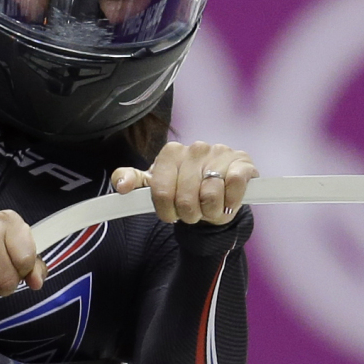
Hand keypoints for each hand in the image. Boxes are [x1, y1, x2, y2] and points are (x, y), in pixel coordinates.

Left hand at [111, 140, 258, 225]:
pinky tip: (228, 201)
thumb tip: (121, 186)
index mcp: (170, 152)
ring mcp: (219, 153)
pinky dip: (230, 202)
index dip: (167, 211)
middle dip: (190, 214)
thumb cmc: (183, 189)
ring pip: (210, 196)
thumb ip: (132, 181)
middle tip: (194, 212)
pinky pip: (233, 187)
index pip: (161, 191)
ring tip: (211, 207)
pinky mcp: (241, 162)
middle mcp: (195, 148)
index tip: (172, 215)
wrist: (218, 193)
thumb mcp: (154, 185)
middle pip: (186, 198)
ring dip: (211, 211)